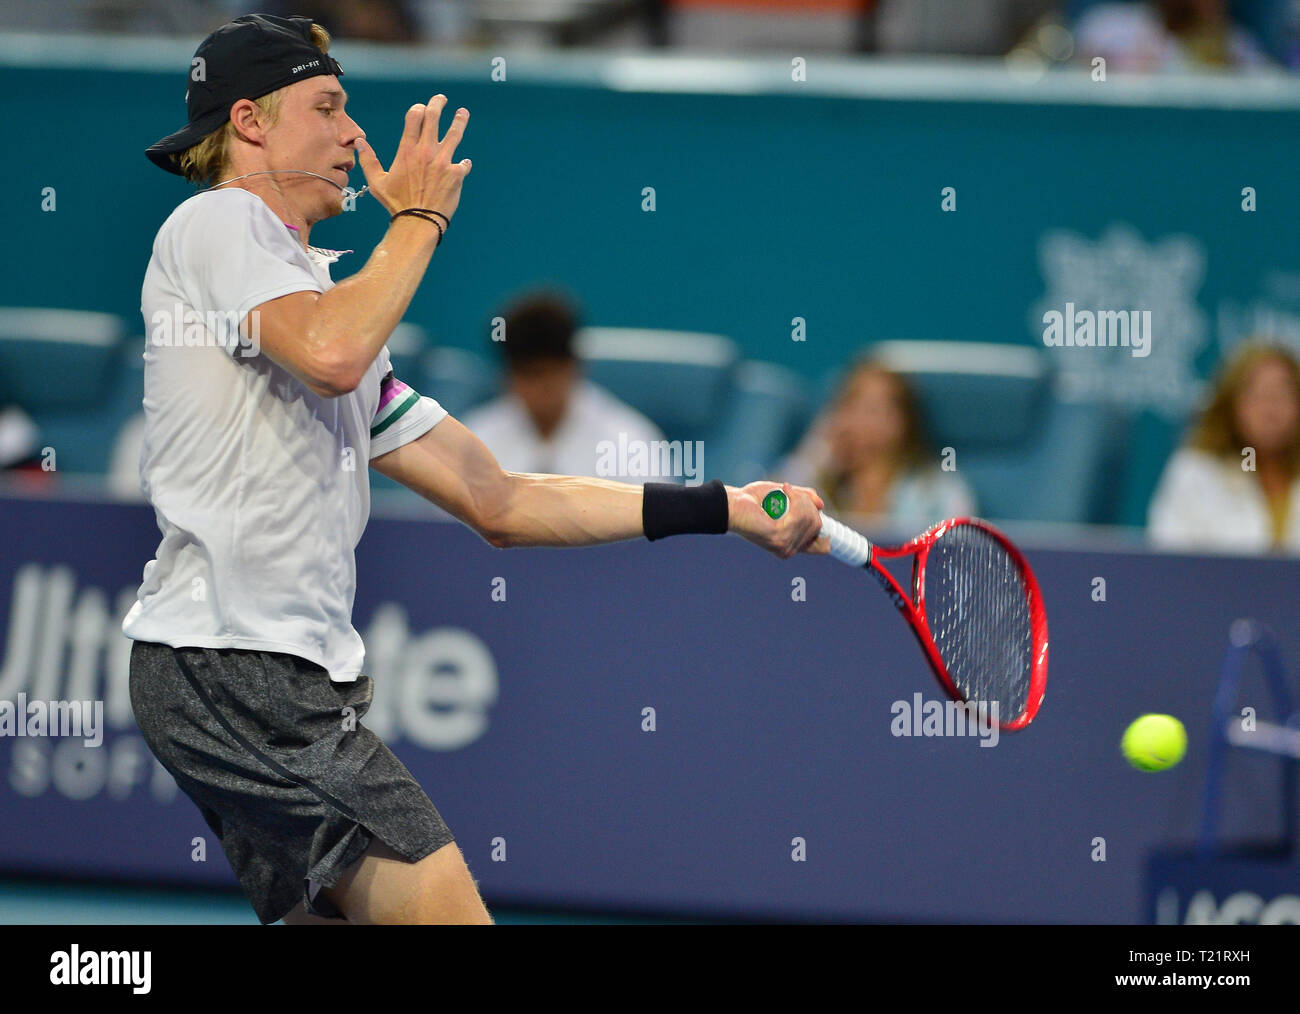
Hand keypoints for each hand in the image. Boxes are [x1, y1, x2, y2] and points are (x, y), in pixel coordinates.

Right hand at [354, 94, 470, 220]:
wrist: (419, 221)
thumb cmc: (396, 203)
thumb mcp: (377, 182)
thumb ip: (368, 160)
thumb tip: (359, 142)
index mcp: (407, 151)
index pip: (414, 118)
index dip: (418, 109)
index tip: (421, 108)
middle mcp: (426, 152)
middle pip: (434, 118)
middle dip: (438, 104)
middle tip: (441, 99)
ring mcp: (444, 162)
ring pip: (455, 134)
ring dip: (459, 121)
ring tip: (462, 113)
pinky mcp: (457, 174)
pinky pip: (463, 164)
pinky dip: (463, 163)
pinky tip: (464, 163)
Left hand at [728, 481, 827, 558]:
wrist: (733, 503)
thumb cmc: (755, 500)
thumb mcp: (786, 496)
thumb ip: (804, 500)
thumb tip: (821, 505)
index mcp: (791, 545)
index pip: (823, 547)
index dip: (821, 527)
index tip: (813, 507)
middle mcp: (789, 550)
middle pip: (818, 525)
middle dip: (808, 503)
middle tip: (789, 492)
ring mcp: (784, 546)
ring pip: (811, 519)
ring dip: (800, 498)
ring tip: (784, 490)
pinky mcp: (778, 537)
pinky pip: (800, 515)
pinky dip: (795, 497)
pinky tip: (783, 490)